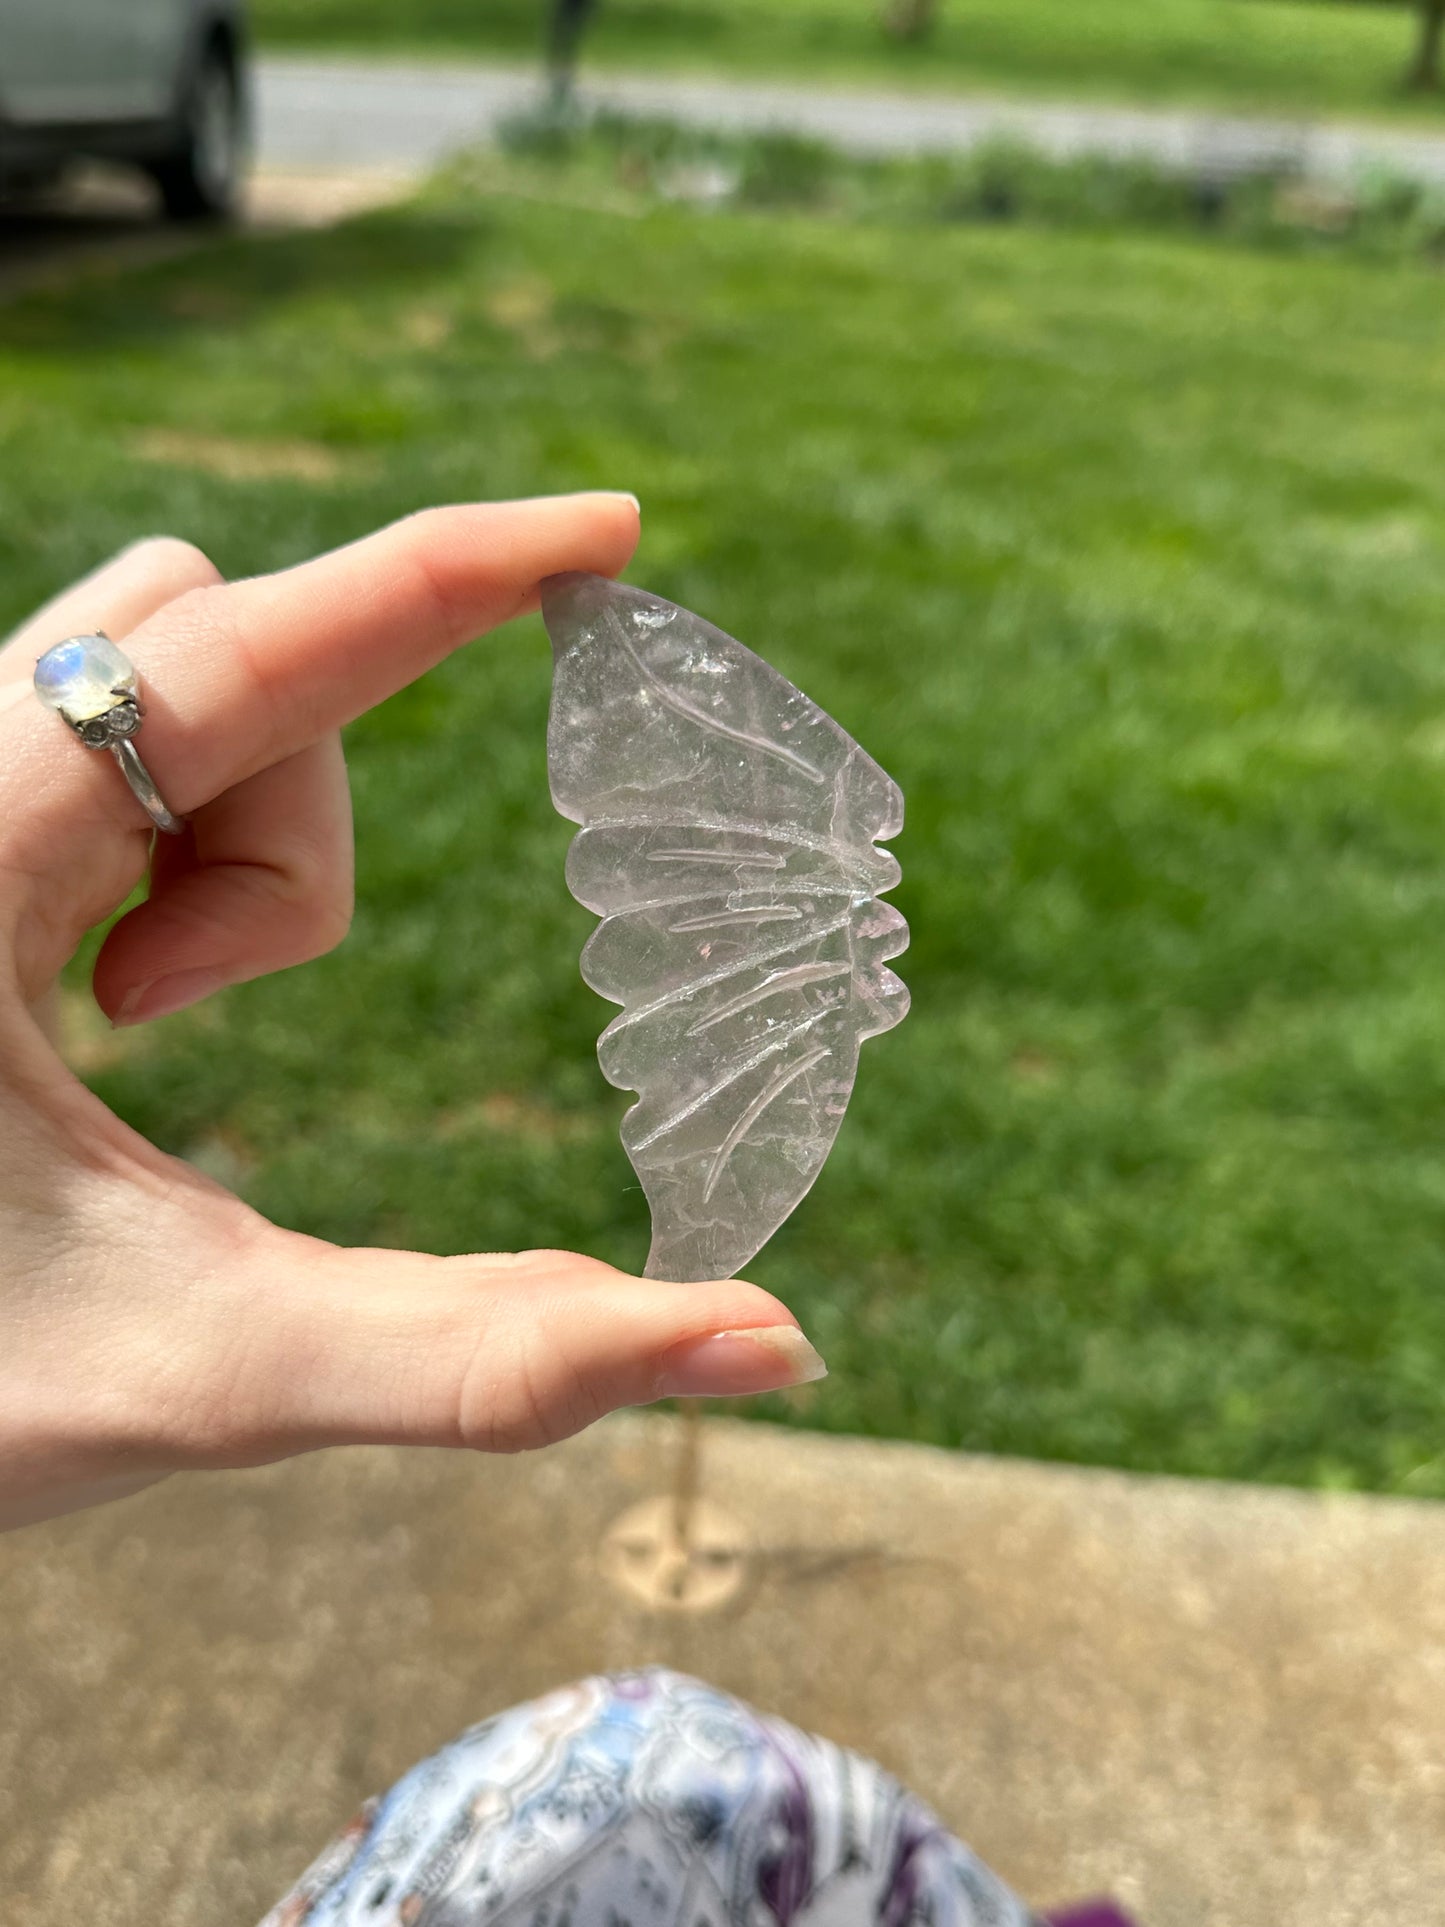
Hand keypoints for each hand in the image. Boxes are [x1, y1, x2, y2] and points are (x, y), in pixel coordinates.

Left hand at [0, 496, 824, 1531]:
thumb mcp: (203, 1371)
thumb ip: (485, 1361)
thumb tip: (774, 1340)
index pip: (238, 661)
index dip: (444, 581)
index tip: (606, 528)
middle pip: (196, 636)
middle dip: (274, 814)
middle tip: (162, 1019)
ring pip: (158, 671)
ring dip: (224, 834)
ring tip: (133, 1024)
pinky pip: (105, 717)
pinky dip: (170, 833)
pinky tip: (107, 991)